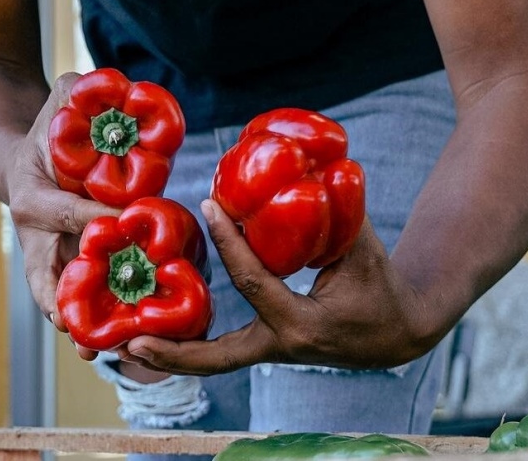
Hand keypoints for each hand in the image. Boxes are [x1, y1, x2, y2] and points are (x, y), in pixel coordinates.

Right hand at [5, 72, 120, 360]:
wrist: (27, 157)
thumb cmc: (47, 129)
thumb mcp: (57, 99)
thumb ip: (75, 90)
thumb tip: (105, 87)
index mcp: (32, 198)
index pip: (64, 213)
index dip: (92, 221)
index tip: (121, 228)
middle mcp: (37, 235)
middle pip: (48, 275)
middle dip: (65, 305)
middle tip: (83, 332)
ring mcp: (50, 254)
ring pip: (61, 296)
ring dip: (79, 326)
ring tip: (99, 354)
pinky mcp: (67, 263)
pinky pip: (78, 294)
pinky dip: (92, 318)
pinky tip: (113, 343)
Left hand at [116, 199, 443, 374]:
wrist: (398, 333)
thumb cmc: (383, 289)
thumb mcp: (364, 251)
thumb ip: (337, 213)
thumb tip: (312, 165)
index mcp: (302, 324)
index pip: (253, 282)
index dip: (229, 242)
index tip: (207, 206)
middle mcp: (281, 345)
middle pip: (217, 358)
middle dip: (173, 352)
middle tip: (130, 342)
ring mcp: (273, 351)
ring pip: (216, 361)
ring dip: (174, 354)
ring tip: (129, 344)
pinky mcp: (270, 347)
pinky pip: (225, 350)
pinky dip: (195, 343)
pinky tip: (164, 331)